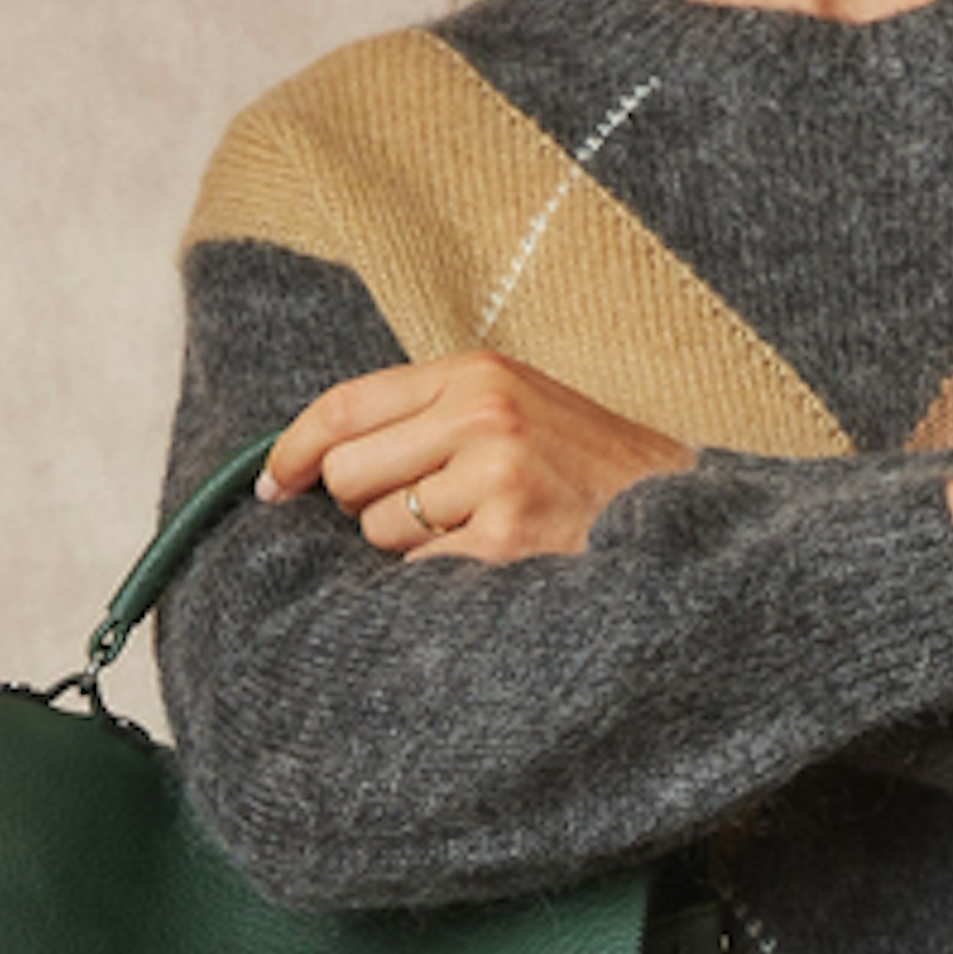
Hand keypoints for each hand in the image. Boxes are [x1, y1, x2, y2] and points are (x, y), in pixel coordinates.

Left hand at [258, 352, 690, 562]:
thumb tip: (321, 460)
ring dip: (410, 547)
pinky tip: (493, 564)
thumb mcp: (516, 407)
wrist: (680, 515)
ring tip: (476, 534)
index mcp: (474, 372)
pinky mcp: (506, 541)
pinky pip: (422, 574)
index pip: (345, 406)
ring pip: (381, 530)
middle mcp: (480, 415)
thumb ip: (431, 416)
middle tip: (416, 514)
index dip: (294, 450)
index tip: (273, 485)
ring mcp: (494, 478)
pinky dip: (444, 581)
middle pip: (348, 473)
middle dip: (362, 505)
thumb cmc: (588, 469)